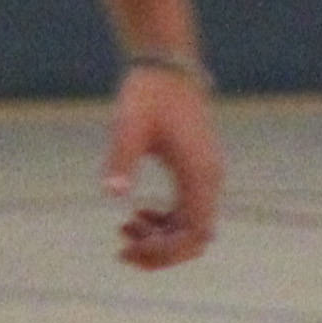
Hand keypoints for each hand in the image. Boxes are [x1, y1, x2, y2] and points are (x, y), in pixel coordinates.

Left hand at [107, 65, 223, 267]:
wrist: (167, 69)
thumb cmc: (148, 95)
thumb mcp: (129, 126)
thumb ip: (121, 159)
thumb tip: (112, 193)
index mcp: (199, 175)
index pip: (194, 234)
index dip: (164, 252)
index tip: (127, 250)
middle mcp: (209, 181)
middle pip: (196, 239)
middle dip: (161, 253)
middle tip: (122, 253)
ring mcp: (205, 177)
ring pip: (192, 228)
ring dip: (161, 239)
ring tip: (123, 230)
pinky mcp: (197, 172)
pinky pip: (188, 213)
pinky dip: (164, 223)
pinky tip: (136, 215)